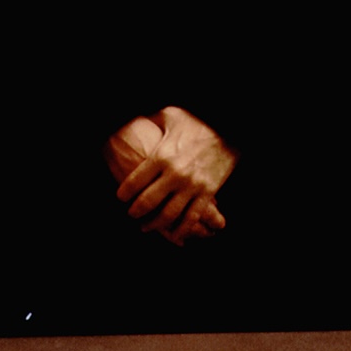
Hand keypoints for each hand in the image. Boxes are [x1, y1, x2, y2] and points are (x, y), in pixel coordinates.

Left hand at [114, 106, 237, 246]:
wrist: (229, 129)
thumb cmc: (198, 122)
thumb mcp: (171, 116)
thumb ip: (152, 121)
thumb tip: (135, 121)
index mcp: (162, 155)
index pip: (135, 181)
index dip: (124, 193)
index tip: (120, 197)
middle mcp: (175, 173)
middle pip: (148, 201)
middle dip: (136, 212)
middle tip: (131, 214)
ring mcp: (192, 185)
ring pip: (168, 214)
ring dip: (154, 224)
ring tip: (146, 227)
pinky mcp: (207, 192)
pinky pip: (191, 217)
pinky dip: (181, 229)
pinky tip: (174, 234)